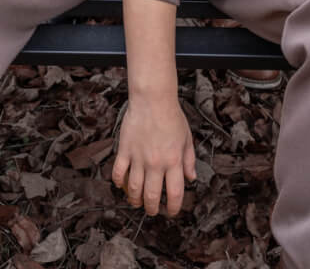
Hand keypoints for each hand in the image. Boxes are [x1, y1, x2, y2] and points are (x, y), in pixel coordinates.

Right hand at [112, 92, 195, 215]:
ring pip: (133, 189)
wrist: (152, 98)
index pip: (174, 194)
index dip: (173, 208)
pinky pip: (118, 173)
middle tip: (152, 210)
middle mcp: (156, 162)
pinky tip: (122, 185)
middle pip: (151, 196)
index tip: (171, 211)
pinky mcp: (125, 150)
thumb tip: (191, 178)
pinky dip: (119, 182)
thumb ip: (189, 160)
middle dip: (152, 209)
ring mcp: (138, 157)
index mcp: (173, 161)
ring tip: (137, 202)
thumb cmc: (171, 115)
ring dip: (135, 200)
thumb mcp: (187, 138)